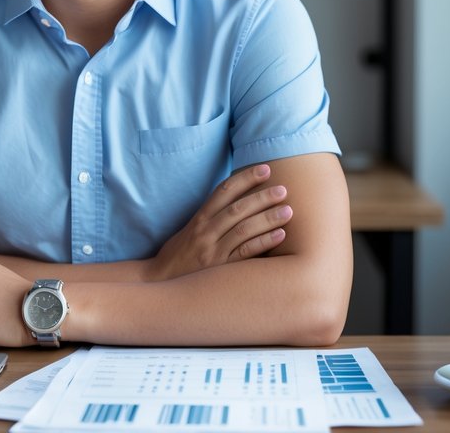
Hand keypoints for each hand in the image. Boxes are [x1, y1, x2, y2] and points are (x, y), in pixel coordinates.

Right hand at [145, 163, 291, 281]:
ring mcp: (212, 251)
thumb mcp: (190, 230)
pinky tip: (280, 235)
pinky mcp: (220, 270)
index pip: (223, 191)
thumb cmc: (179, 255)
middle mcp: (205, 232)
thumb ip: (211, 216)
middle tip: (283, 189)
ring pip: (243, 229)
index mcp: (199, 219)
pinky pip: (244, 253)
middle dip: (261, 197)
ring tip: (288, 210)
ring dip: (267, 218)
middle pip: (237, 209)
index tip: (265, 169)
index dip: (244, 178)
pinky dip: (263, 243)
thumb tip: (236, 200)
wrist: (161, 281)